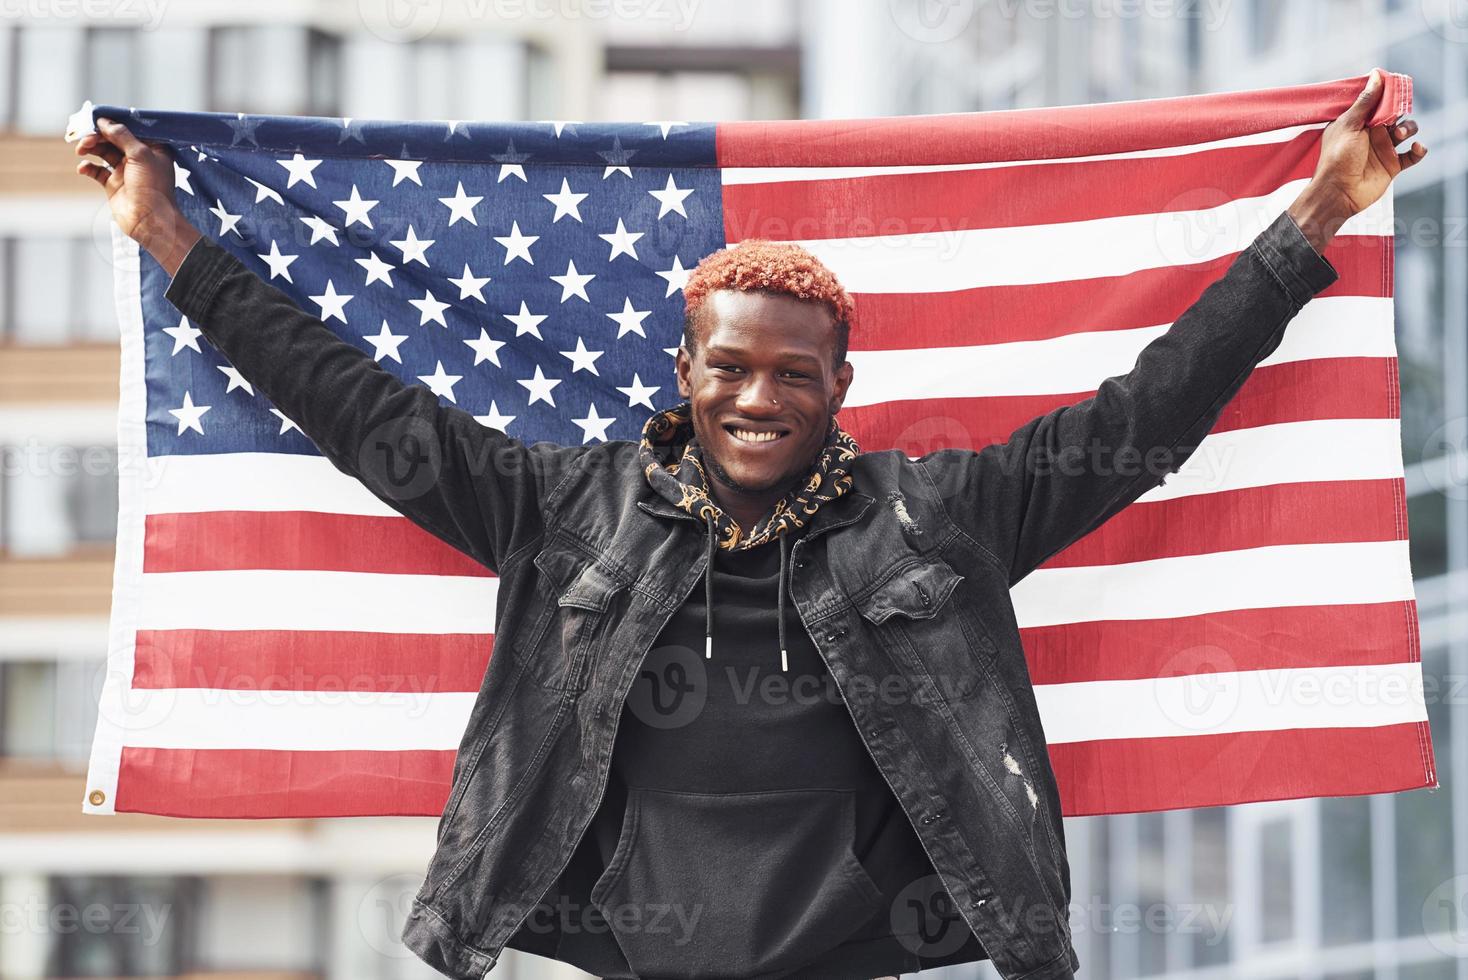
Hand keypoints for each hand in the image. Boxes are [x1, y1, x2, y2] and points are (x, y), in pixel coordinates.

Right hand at [75, 117, 200, 275]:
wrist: (150, 221)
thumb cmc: (152, 187)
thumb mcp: (141, 155)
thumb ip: (122, 136)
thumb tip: (104, 121)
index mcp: (152, 149)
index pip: (129, 129)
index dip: (112, 123)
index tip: (96, 119)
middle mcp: (138, 158)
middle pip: (112, 139)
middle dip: (97, 135)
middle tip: (86, 138)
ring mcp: (125, 171)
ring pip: (102, 152)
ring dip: (90, 147)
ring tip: (81, 150)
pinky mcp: (113, 184)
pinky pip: (96, 170)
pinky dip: (87, 167)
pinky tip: (83, 168)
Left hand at [1288, 69, 1427, 252]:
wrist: (1337, 193)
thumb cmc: (1336, 159)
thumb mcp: (1348, 126)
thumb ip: (1364, 103)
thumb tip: (1376, 76)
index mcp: (1358, 123)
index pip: (1378, 103)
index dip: (1388, 95)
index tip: (1397, 87)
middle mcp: (1371, 134)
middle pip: (1395, 115)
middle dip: (1400, 111)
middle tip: (1396, 114)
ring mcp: (1383, 149)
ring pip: (1406, 131)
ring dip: (1409, 128)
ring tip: (1400, 133)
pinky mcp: (1392, 165)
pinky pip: (1412, 155)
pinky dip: (1419, 150)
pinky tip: (1416, 148)